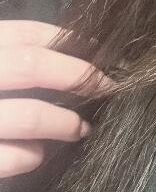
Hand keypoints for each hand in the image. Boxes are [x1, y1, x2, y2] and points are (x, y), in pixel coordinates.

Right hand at [0, 20, 114, 177]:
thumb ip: (5, 58)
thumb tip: (63, 53)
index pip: (21, 33)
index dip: (66, 39)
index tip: (99, 49)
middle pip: (30, 66)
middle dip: (78, 76)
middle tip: (109, 85)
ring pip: (28, 116)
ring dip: (65, 123)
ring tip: (80, 128)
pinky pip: (12, 158)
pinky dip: (31, 156)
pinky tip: (37, 154)